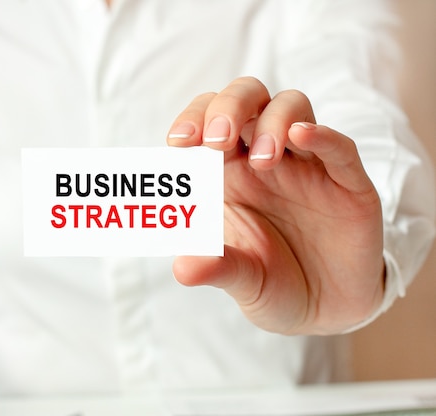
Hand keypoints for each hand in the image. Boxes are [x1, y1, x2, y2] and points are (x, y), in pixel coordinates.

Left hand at [167, 76, 384, 334]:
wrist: (325, 312)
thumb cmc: (273, 285)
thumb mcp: (242, 280)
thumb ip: (215, 268)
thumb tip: (181, 269)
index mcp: (228, 173)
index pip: (206, 122)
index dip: (193, 121)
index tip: (178, 144)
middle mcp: (264, 160)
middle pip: (247, 99)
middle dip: (228, 108)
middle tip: (217, 141)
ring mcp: (307, 166)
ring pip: (291, 107)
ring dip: (272, 122)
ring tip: (263, 161)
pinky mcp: (347, 183)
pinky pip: (339, 147)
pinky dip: (322, 136)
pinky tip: (302, 136)